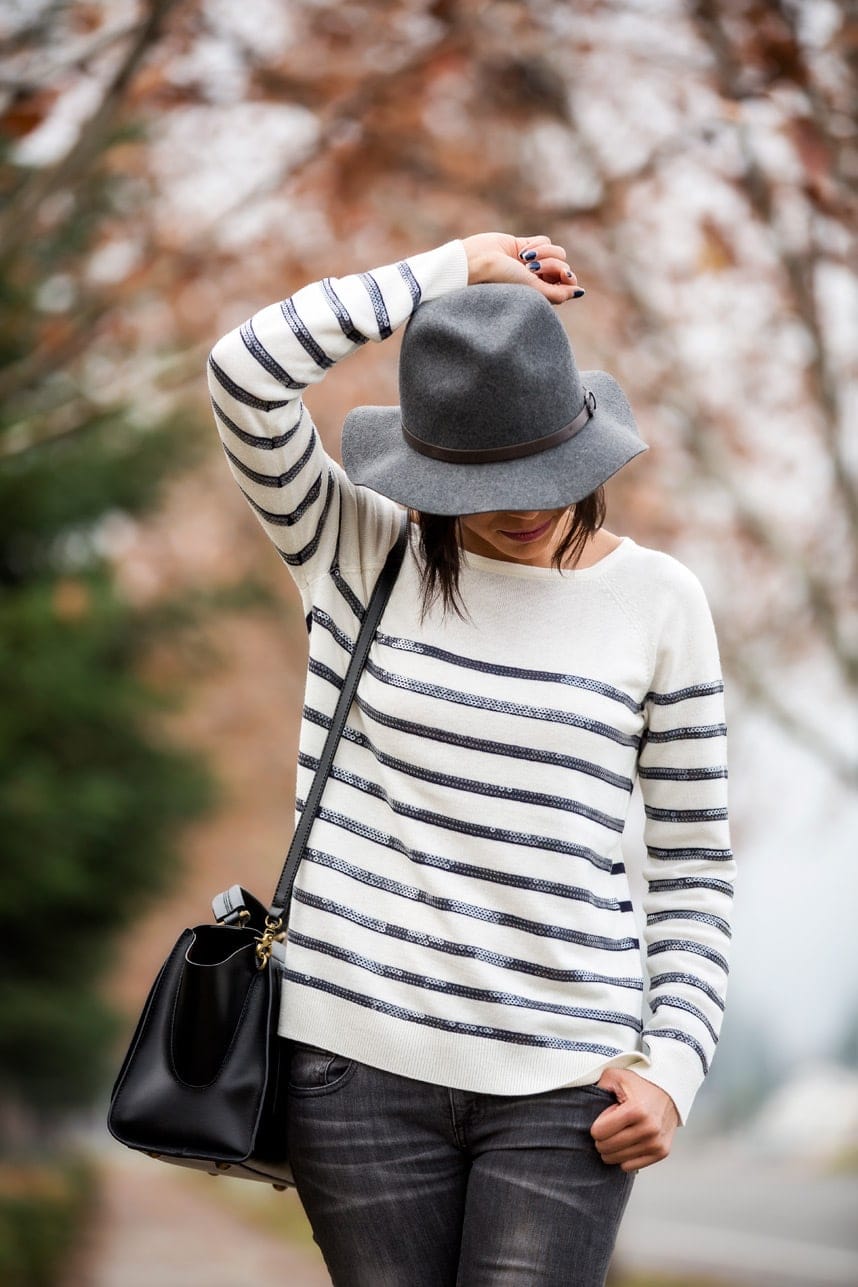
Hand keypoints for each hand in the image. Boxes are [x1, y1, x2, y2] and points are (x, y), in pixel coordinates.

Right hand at [462, 232, 582, 304]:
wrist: (478, 261)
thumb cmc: (502, 280)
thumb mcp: (533, 290)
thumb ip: (558, 294)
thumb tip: (580, 292)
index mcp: (540, 295)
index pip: (567, 284)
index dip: (568, 278)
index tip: (565, 276)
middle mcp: (538, 281)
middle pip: (563, 266)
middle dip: (551, 265)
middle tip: (532, 268)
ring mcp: (532, 263)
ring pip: (557, 252)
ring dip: (545, 253)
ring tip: (525, 259)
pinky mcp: (525, 246)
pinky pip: (545, 240)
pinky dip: (536, 244)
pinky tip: (521, 251)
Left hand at [590, 1068, 679, 1171]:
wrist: (669, 1092)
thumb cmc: (640, 1086)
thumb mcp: (616, 1076)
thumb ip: (598, 1086)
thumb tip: (582, 1099)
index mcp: (636, 1110)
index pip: (599, 1133)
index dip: (597, 1126)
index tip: (604, 1118)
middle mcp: (648, 1129)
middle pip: (607, 1148)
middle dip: (602, 1139)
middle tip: (609, 1127)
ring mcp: (656, 1142)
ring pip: (617, 1160)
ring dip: (612, 1149)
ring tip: (619, 1133)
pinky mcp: (661, 1152)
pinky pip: (630, 1166)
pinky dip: (624, 1157)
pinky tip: (628, 1143)